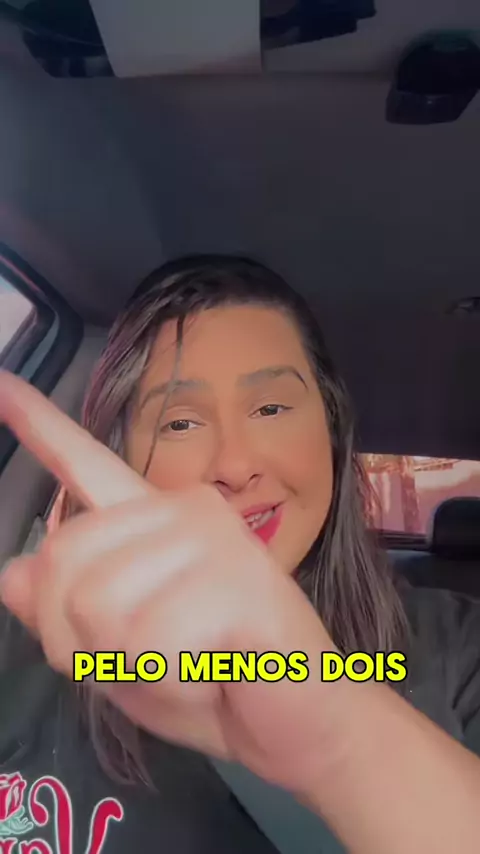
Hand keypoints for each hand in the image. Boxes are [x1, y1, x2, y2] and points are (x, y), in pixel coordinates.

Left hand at [0, 371, 340, 792]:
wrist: (304, 724)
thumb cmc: (214, 686)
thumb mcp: (120, 657)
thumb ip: (67, 615)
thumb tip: (8, 573)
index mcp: (154, 524)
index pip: (87, 464)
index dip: (39, 423)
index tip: (0, 380)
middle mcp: (183, 510)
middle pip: (61, 563)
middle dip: (78, 642)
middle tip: (149, 661)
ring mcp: (214, 536)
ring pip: (99, 607)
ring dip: (130, 667)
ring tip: (190, 664)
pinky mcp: (239, 578)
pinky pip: (150, 642)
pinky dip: (170, 682)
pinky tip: (216, 672)